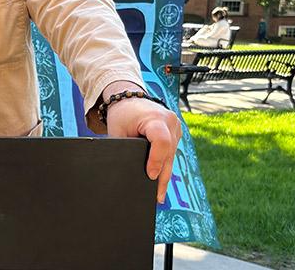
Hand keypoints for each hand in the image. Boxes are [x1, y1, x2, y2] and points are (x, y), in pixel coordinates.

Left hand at [103, 82, 181, 203]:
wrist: (129, 97)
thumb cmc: (122, 114)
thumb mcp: (118, 130)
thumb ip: (123, 148)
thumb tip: (124, 172)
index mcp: (155, 118)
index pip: (161, 141)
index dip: (156, 160)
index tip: (150, 176)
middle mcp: (170, 121)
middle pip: (168, 153)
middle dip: (162, 176)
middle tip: (157, 197)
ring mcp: (176, 127)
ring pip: (172, 155)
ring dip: (165, 172)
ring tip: (159, 194)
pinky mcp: (176, 132)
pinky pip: (172, 151)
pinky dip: (165, 163)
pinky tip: (161, 180)